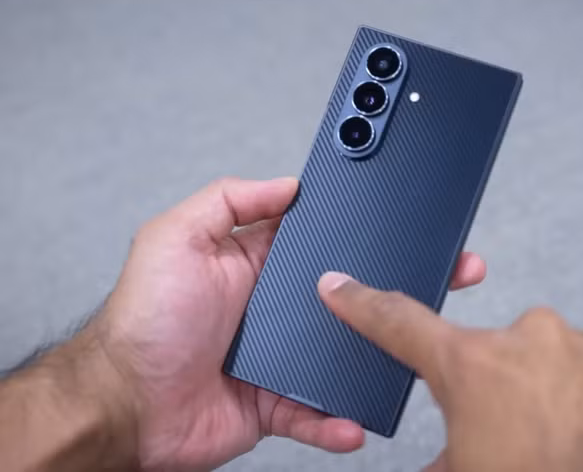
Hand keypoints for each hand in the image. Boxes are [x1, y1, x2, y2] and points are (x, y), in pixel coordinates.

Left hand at [90, 177, 486, 471]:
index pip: (323, 241)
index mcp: (259, 264)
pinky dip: (338, 420)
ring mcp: (282, 357)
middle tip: (437, 279)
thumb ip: (229, 201)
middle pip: (348, 296)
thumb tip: (287, 183)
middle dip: (392, 290)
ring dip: (379, 355)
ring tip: (410, 350)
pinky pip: (319, 412)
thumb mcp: (175, 239)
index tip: (401, 226)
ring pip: (345, 354)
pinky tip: (353, 419)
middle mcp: (277, 309)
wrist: (125, 406)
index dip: (361, 232)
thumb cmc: (143, 322)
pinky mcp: (278, 403)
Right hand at [318, 274, 582, 471]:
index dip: (362, 305)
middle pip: (496, 360)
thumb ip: (444, 459)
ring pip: (558, 366)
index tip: (341, 286)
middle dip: (503, 394)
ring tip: (574, 442)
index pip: (399, 324)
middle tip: (522, 437)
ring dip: (559, 398)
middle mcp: (528, 341)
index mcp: (475, 369)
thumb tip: (438, 462)